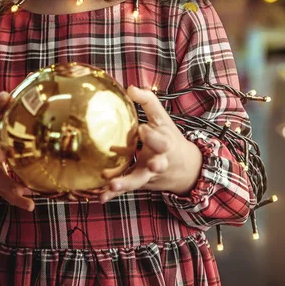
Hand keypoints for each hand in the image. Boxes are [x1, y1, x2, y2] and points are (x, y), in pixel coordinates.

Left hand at [99, 85, 202, 203]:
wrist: (184, 168)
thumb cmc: (169, 137)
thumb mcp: (162, 118)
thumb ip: (148, 102)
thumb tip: (129, 87)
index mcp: (165, 143)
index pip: (161, 140)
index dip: (152, 135)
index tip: (142, 129)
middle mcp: (159, 161)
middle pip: (157, 164)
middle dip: (154, 165)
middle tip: (150, 165)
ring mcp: (149, 175)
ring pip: (138, 180)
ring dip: (126, 184)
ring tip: (113, 185)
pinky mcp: (139, 183)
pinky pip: (126, 189)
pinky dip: (113, 195)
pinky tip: (100, 197)